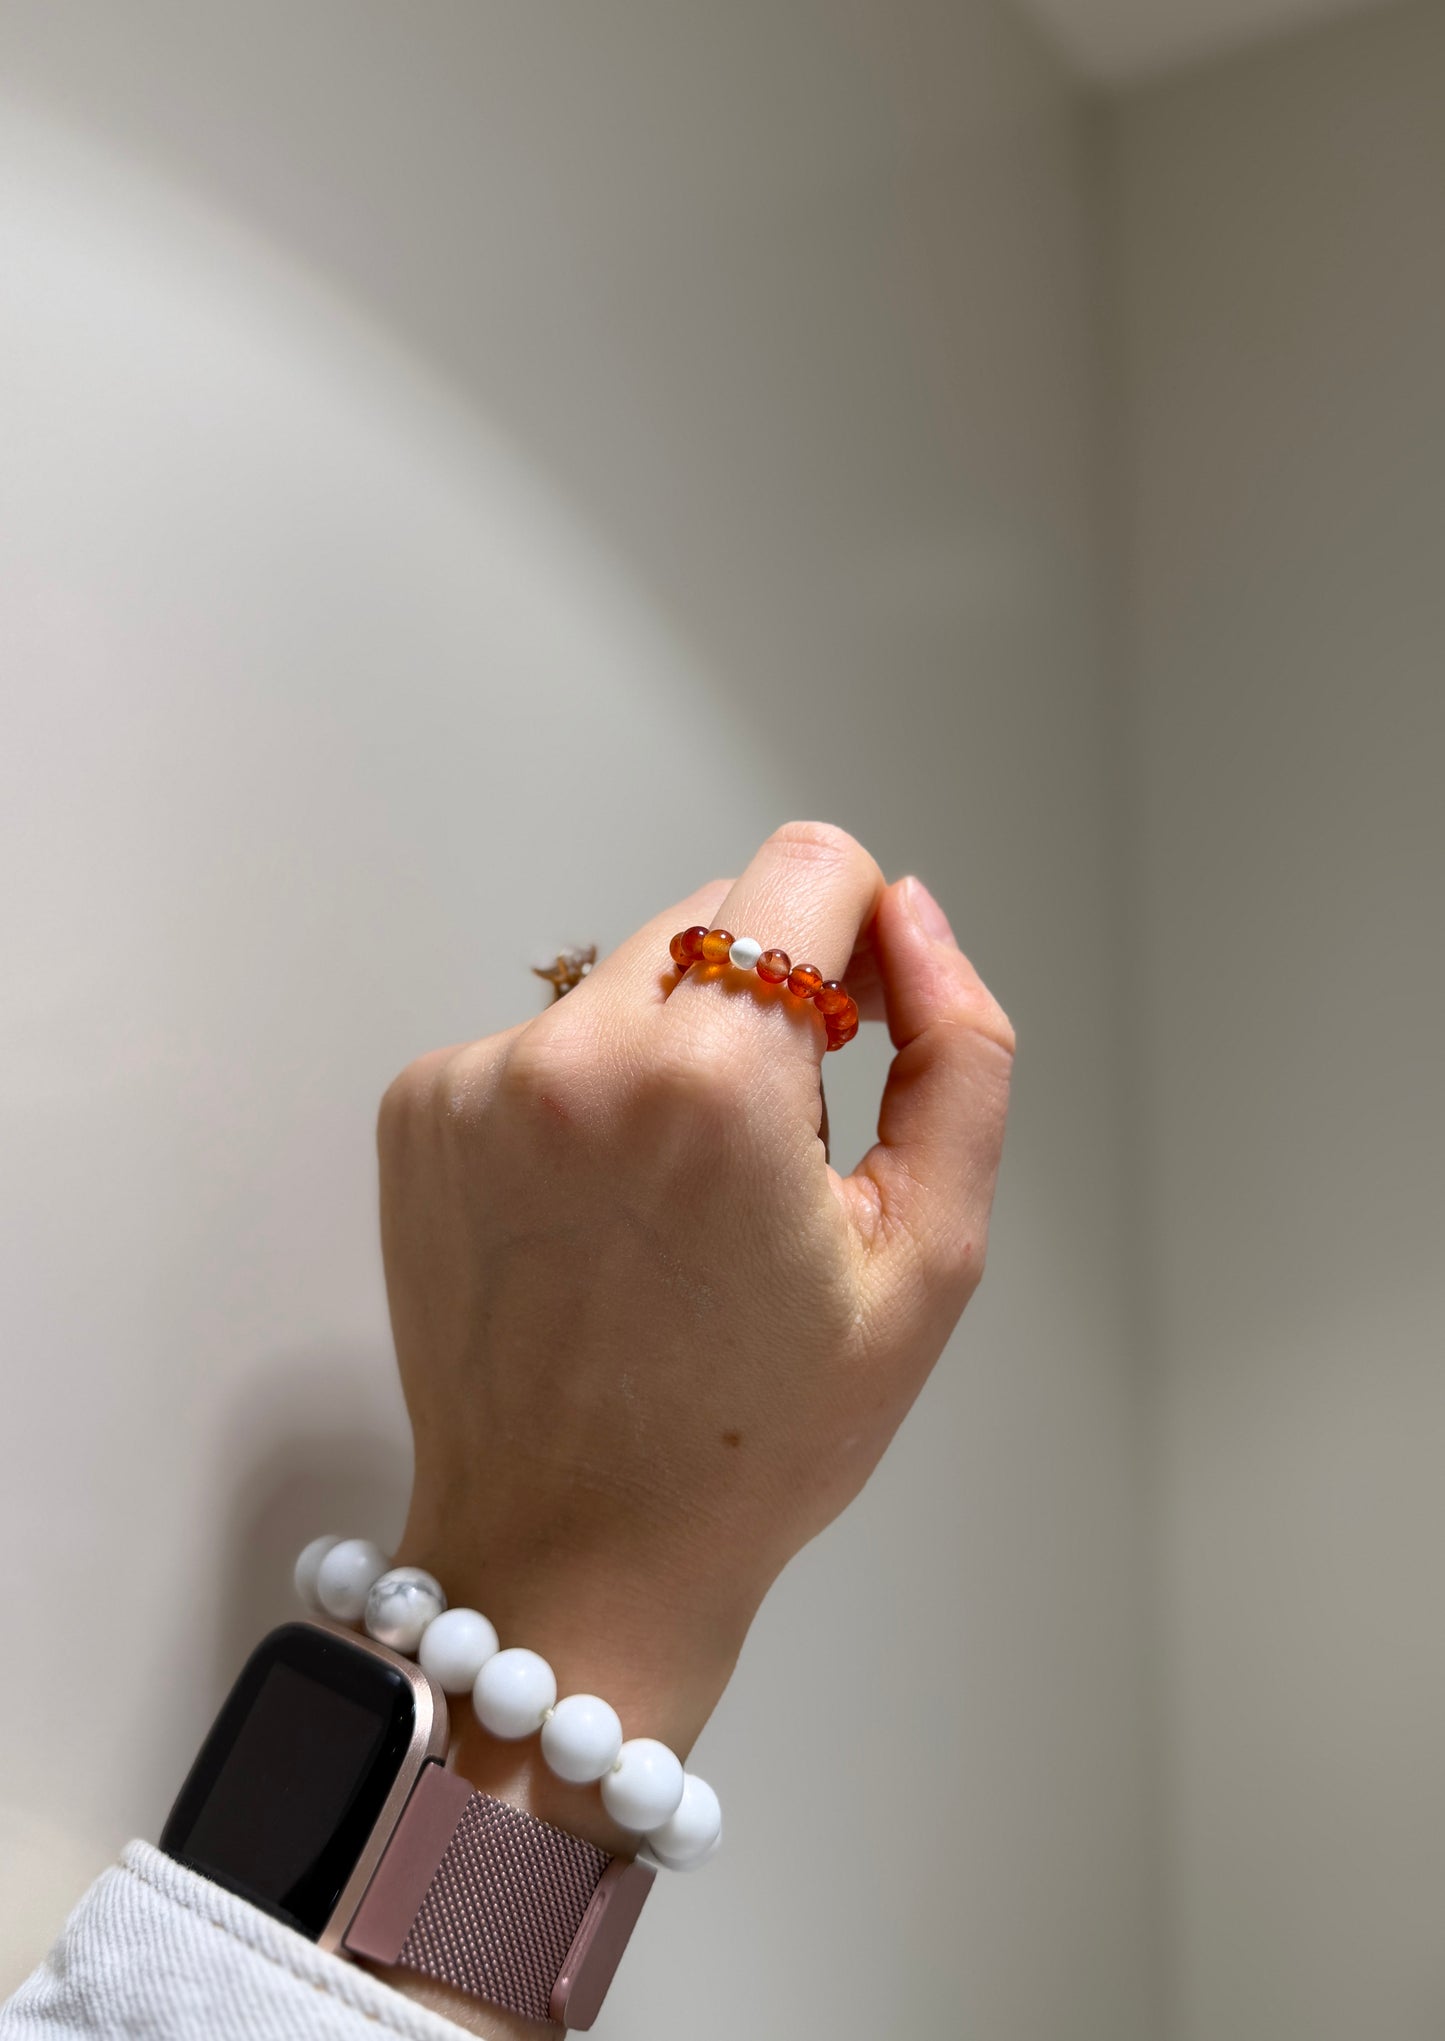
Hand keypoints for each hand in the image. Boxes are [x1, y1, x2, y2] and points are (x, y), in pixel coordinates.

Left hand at [380, 821, 1012, 1785]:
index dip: (864, 941)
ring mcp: (476, 1080)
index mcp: (709, 1080)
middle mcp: (573, 1053)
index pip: (808, 866)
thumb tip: (911, 916)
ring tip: (680, 1207)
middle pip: (716, 909)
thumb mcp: (929, 1257)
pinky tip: (602, 1220)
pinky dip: (591, 1092)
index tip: (860, 1040)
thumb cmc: (760, 1438)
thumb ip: (958, 1056)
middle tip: (776, 1157)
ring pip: (629, 974)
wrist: (569, 1556)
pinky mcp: (418, 1111)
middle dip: (771, 1000)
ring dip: (678, 1046)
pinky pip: (544, 1037)